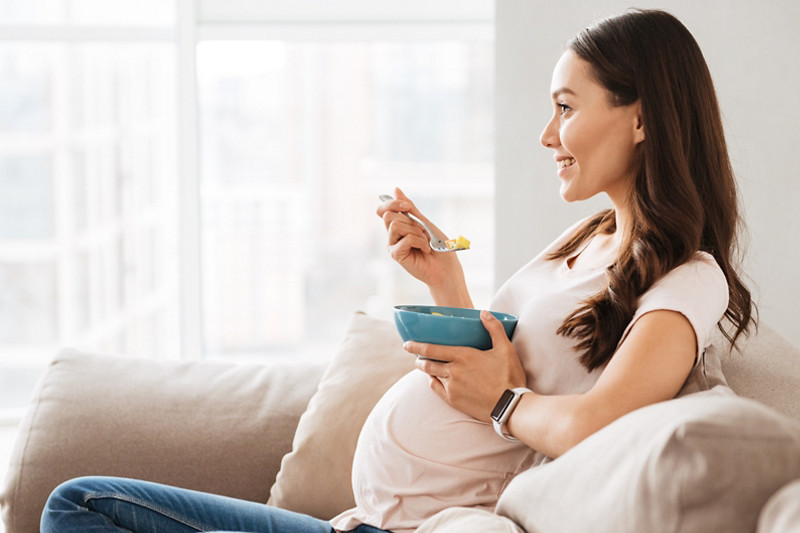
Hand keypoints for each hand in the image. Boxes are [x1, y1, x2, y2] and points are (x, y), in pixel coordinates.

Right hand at [377, 188, 470, 306]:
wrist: (447, 268)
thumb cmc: (438, 247)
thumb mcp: (424, 222)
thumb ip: (409, 208)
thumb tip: (395, 189)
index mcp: (398, 226)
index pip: (383, 209)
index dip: (392, 203)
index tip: (407, 206)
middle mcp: (392, 236)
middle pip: (389, 215)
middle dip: (410, 220)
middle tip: (422, 232)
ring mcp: (392, 245)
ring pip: (395, 225)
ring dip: (416, 231)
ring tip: (424, 242)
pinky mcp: (396, 255)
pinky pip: (405, 238)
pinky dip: (419, 241)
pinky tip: (425, 250)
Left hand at [405, 310, 526, 421]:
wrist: (510, 406)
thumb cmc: (509, 376)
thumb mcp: (505, 349)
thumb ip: (494, 328)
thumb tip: (484, 312)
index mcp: (463, 356)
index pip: (432, 349)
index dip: (417, 346)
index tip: (406, 344)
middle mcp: (453, 372)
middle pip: (427, 363)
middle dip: (418, 358)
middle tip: (414, 355)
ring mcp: (452, 387)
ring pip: (431, 376)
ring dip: (426, 370)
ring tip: (424, 366)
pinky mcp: (454, 401)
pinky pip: (436, 389)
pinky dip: (432, 382)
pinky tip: (433, 380)